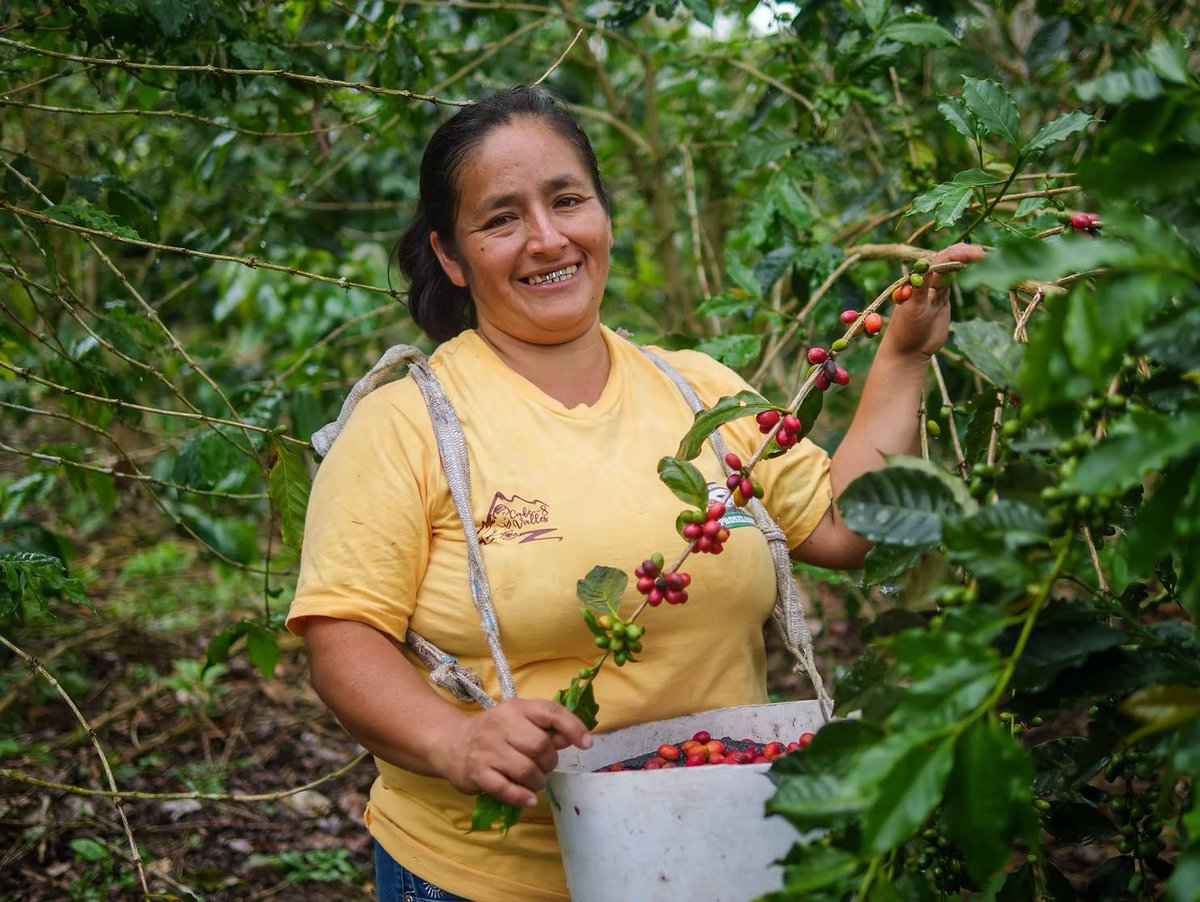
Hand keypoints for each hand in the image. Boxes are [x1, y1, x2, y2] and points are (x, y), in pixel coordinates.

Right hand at [437, 698, 591, 807]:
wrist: (450, 743)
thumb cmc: (492, 733)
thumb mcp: (517, 720)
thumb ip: (543, 728)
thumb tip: (570, 739)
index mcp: (515, 708)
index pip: (550, 712)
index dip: (573, 727)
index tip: (586, 744)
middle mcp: (501, 725)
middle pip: (541, 746)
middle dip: (550, 762)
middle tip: (544, 766)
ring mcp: (488, 749)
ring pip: (527, 770)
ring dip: (537, 781)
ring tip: (533, 781)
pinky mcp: (478, 773)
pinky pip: (507, 789)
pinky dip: (522, 796)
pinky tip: (528, 798)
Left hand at [882, 242, 985, 357]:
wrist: (909, 351)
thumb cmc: (906, 330)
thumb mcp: (913, 309)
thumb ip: (920, 288)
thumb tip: (926, 266)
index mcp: (917, 280)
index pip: (939, 260)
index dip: (957, 254)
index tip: (975, 254)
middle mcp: (926, 281)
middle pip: (946, 259)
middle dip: (964, 253)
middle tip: (983, 253)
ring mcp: (935, 289)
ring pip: (951, 268)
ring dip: (966, 260)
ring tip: (984, 256)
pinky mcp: (943, 299)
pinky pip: (954, 280)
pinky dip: (965, 272)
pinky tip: (977, 268)